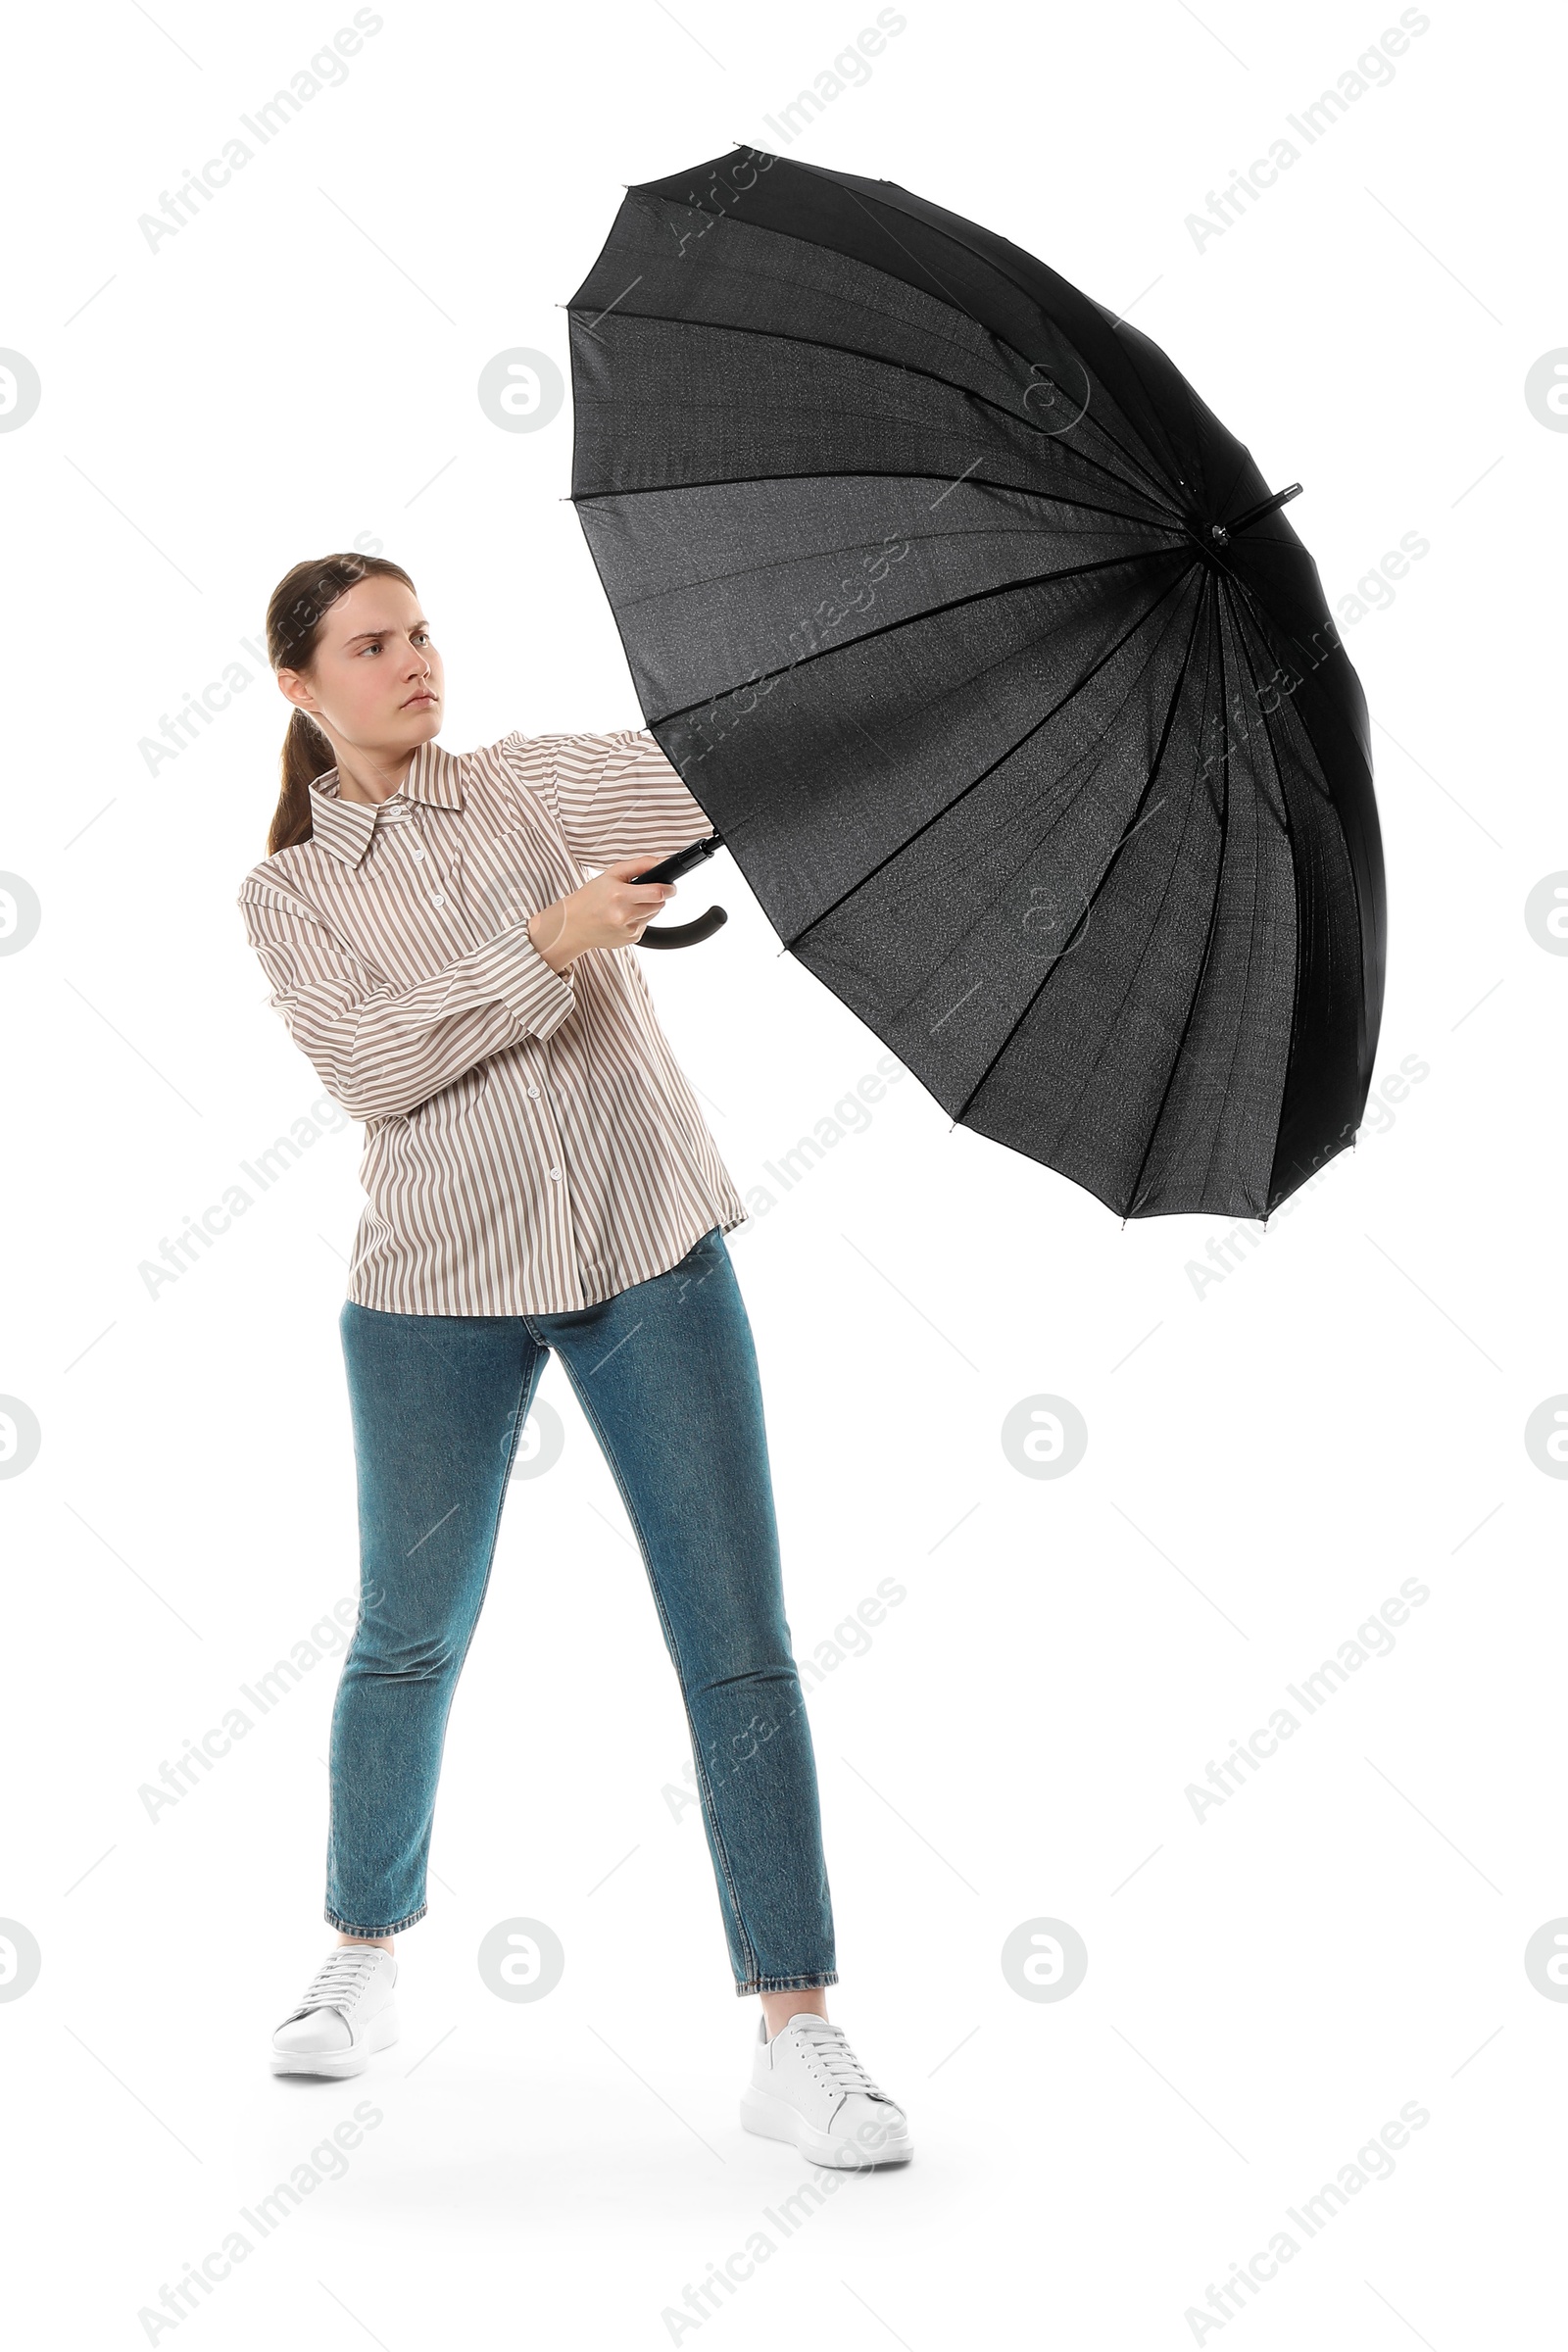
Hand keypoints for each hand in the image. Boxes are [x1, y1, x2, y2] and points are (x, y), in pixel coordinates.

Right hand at [527, 856, 676, 971]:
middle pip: (659, 904)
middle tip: (643, 892)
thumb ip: (641, 864)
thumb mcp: (612, 873)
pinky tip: (623, 916)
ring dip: (648, 907)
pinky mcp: (631, 939)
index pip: (657, 893)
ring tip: (628, 904)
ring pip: (654, 914)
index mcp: (620, 896)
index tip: (670, 886)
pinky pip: (646, 925)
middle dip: (657, 896)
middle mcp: (624, 915)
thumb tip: (663, 861)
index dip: (668, 888)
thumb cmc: (591, 897)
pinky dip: (639, 919)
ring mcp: (628, 930)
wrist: (573, 924)